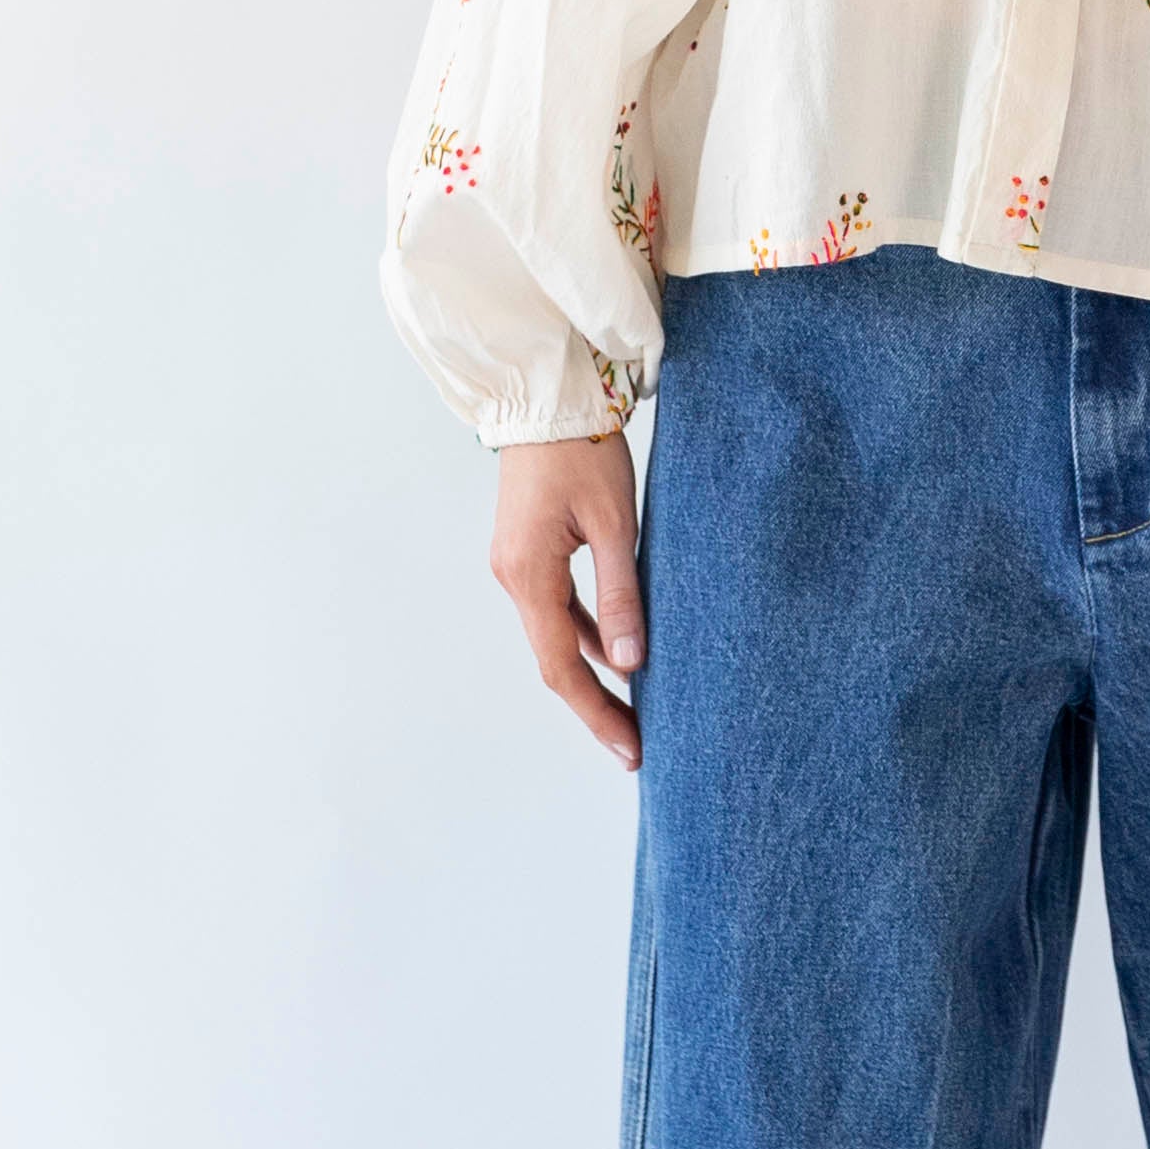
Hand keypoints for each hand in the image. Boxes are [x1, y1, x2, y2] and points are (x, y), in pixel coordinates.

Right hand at [491, 433, 645, 771]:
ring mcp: (516, 565)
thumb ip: (622, 595)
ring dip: (592, 676)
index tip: (632, 750)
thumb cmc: (585, 451)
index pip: (564, 667)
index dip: (598, 714)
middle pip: (555, 661)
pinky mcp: (528, 552)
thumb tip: (630, 665)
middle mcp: (512, 577)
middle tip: (637, 746)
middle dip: (596, 706)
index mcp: (529, 574)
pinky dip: (586, 637)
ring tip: (632, 712)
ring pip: (555, 638)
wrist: (548, 399)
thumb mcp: (615, 524)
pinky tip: (617, 655)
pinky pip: (557, 609)